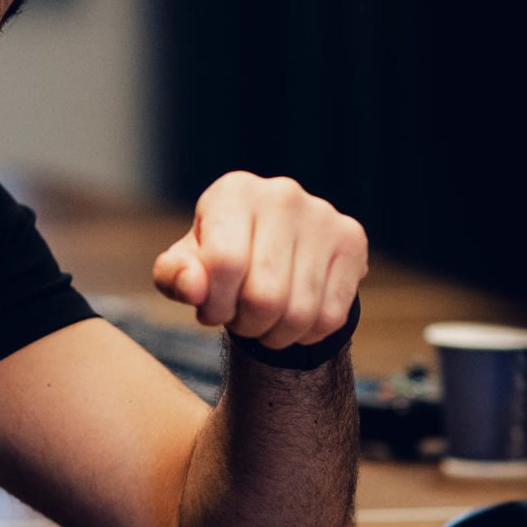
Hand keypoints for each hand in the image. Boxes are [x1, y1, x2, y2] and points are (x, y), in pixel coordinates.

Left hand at [152, 173, 367, 350]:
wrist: (271, 247)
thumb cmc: (217, 257)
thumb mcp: (183, 265)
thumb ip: (174, 276)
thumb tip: (195, 288)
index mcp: (234, 192)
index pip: (225, 264)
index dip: (215, 305)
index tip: (211, 312)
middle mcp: (282, 195)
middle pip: (265, 296)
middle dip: (246, 324)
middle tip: (240, 319)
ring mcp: (323, 216)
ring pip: (300, 313)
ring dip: (275, 334)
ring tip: (263, 321)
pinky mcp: (352, 240)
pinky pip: (331, 316)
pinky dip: (307, 335)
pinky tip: (292, 320)